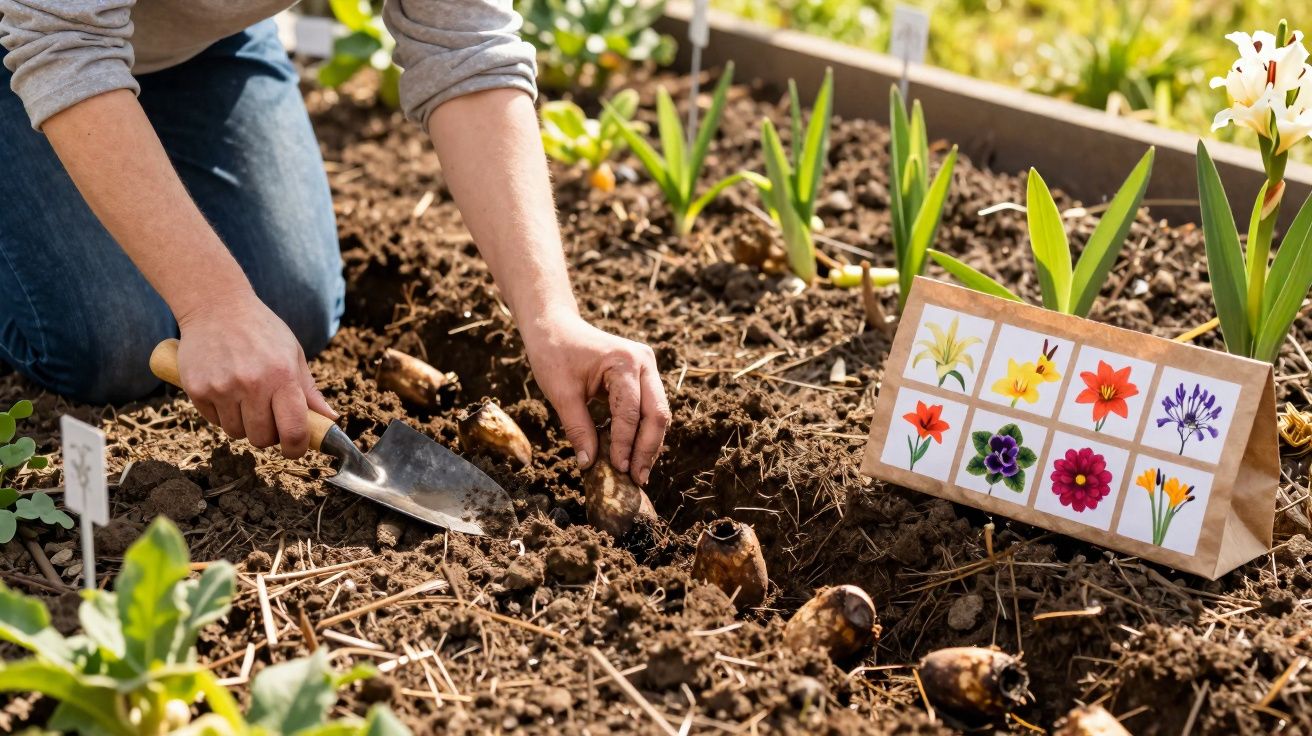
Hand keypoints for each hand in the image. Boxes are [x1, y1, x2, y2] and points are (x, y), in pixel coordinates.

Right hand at [175, 290, 336, 458]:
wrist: (216, 306)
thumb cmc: (262, 331)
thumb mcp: (293, 354)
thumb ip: (309, 391)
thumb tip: (330, 419)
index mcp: (282, 376)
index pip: (293, 430)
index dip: (296, 448)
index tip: (294, 449)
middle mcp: (252, 384)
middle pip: (262, 438)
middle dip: (268, 435)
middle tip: (268, 416)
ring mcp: (222, 387)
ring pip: (236, 432)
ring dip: (243, 424)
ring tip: (245, 398)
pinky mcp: (197, 389)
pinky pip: (213, 421)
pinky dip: (221, 413)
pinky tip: (225, 389)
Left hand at [522, 314, 670, 484]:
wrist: (554, 326)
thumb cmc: (554, 353)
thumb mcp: (561, 393)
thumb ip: (578, 428)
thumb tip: (589, 464)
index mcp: (625, 361)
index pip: (630, 412)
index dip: (625, 444)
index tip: (618, 470)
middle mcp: (644, 362)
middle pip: (657, 413)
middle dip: (647, 449)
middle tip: (637, 478)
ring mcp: (647, 368)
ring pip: (658, 413)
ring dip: (649, 444)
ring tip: (638, 472)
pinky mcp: (643, 376)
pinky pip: (649, 409)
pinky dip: (643, 432)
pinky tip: (634, 454)